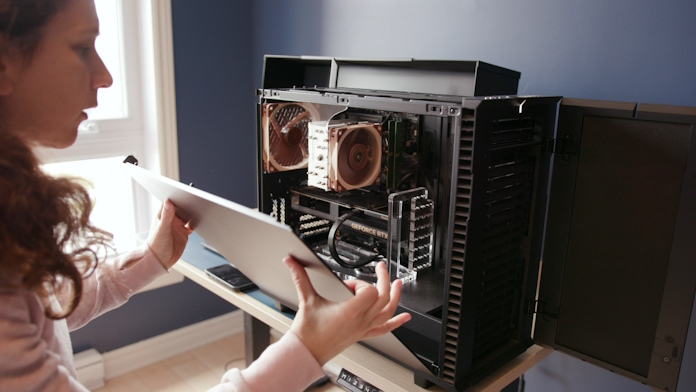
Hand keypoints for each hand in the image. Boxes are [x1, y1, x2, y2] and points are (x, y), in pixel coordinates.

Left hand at [147, 199, 193, 268]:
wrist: (160, 261)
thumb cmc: (156, 246)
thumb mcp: (162, 229)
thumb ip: (166, 216)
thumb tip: (168, 202)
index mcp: (162, 216)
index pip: (169, 202)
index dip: (176, 197)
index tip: (184, 193)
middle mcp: (171, 220)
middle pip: (180, 208)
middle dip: (187, 204)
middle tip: (194, 201)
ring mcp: (177, 226)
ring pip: (187, 216)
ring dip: (192, 213)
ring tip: (198, 210)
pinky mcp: (184, 233)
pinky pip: (192, 225)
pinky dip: (196, 223)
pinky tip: (199, 222)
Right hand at [284, 257, 410, 364]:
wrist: (307, 351)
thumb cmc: (308, 331)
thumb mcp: (306, 300)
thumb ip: (299, 277)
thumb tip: (291, 261)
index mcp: (350, 311)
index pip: (370, 291)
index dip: (361, 283)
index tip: (349, 284)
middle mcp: (360, 321)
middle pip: (383, 298)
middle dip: (384, 279)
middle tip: (381, 268)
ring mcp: (363, 329)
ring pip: (388, 312)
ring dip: (396, 297)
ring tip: (398, 284)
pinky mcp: (362, 335)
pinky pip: (384, 330)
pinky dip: (397, 323)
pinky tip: (405, 318)